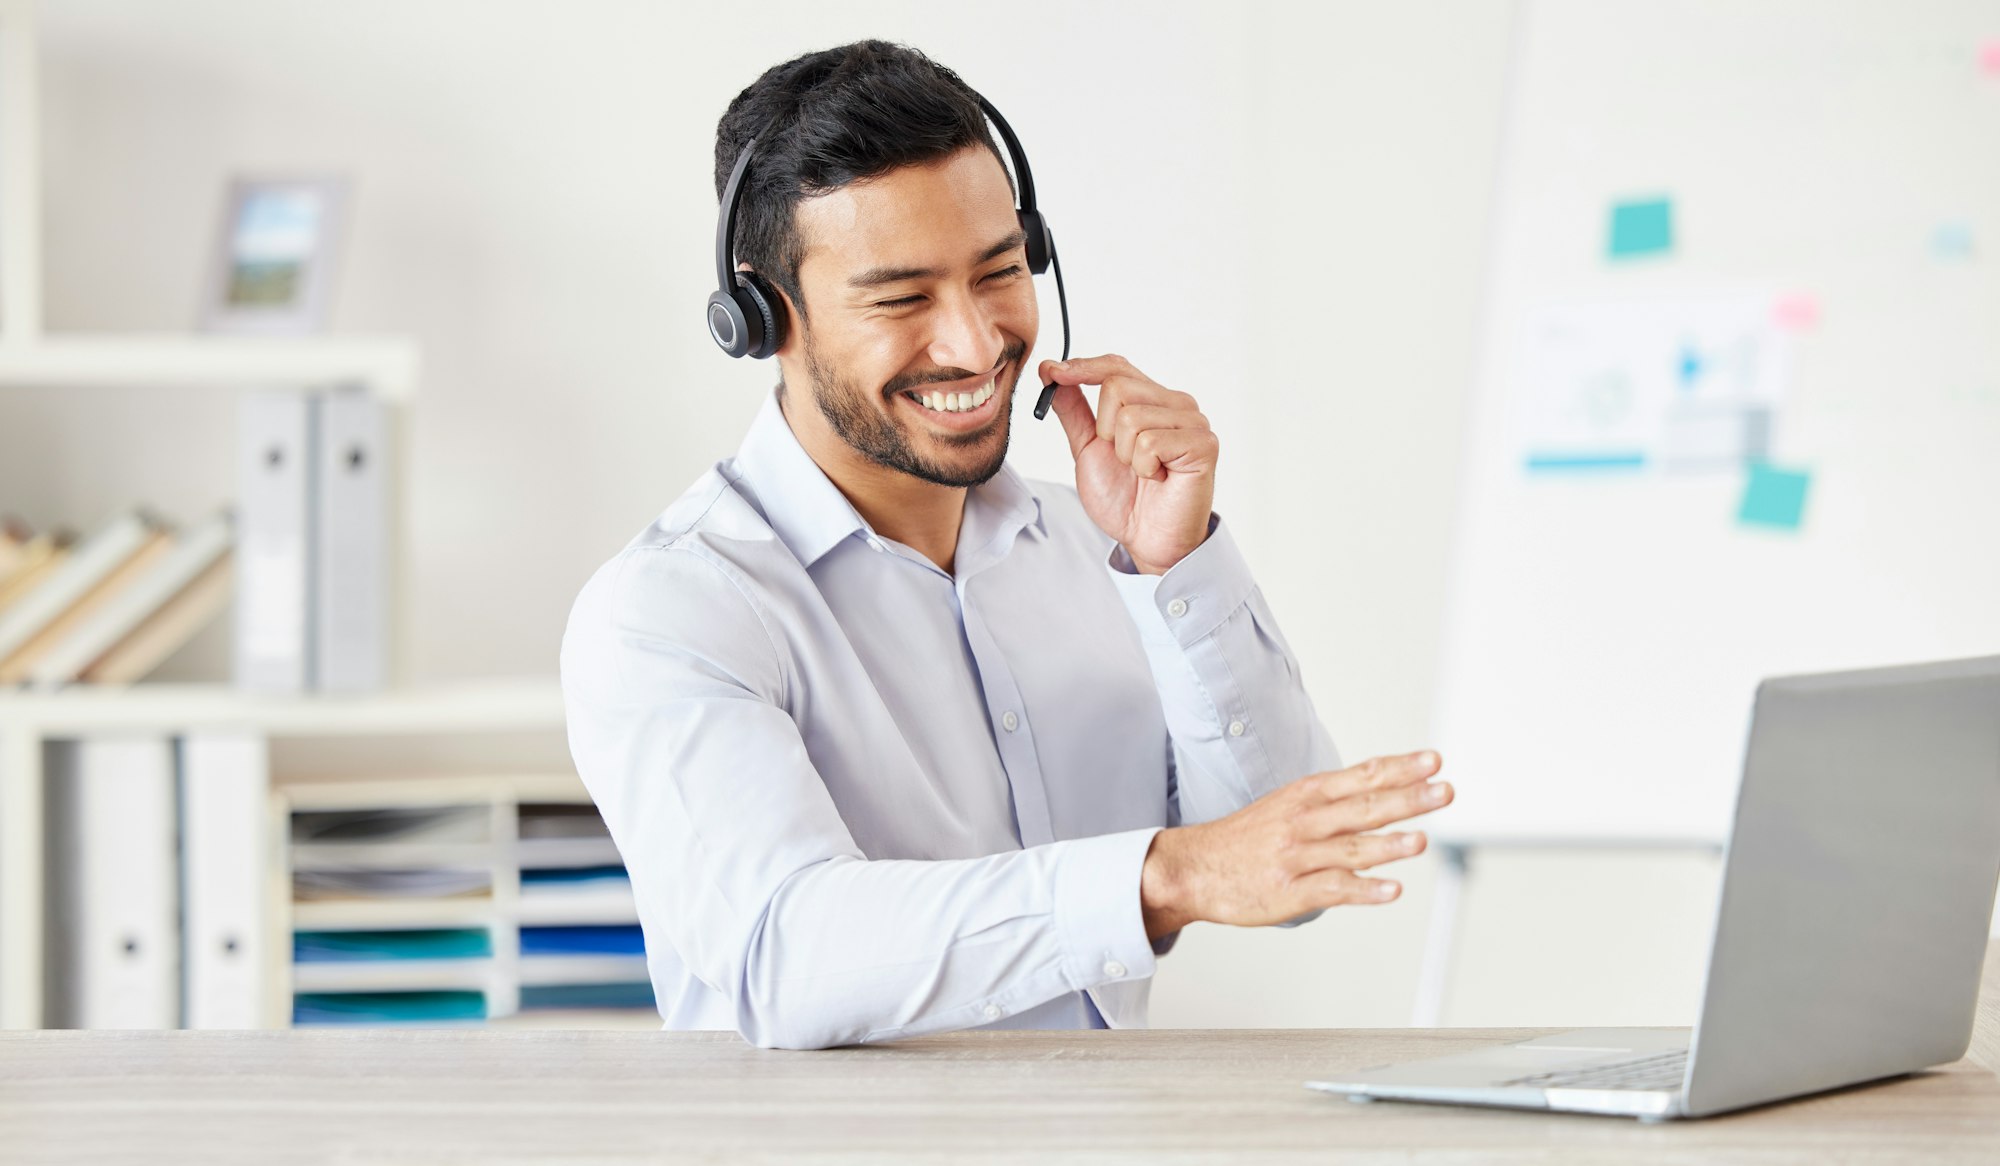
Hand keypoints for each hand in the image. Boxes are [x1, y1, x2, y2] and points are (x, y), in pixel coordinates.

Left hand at [1039, 354, 1217, 574]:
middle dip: (1105, 431)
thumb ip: (1074, 411)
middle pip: (1117, 386)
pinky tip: (1159, 479)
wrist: (1147, 539)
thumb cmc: (1124, 498)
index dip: (1082, 367)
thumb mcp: (1088, 448)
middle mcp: (1175, 403)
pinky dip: (1144, 467)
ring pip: (1131, 416)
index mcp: (1151, 400)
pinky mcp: (1203, 444)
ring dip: (1126, 455)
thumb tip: (1052, 371)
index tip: (1051, 373)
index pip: (1116, 366)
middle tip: (1124, 459)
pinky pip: (1150, 442)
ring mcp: (1193, 421)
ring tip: (1144, 472)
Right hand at [1138, 750, 1452, 937]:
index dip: (1400, 768)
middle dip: (1407, 799)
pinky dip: (1365, 890)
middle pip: (1363, 807)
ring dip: (1388, 845)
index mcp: (1306, 796)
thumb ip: (1333, 801)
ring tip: (1421, 841)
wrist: (1193, 868)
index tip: (1433, 761)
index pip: (1362, 776)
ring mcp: (1297, 857)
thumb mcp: (1287, 804)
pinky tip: (1391, 890)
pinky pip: (1333, 889)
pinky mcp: (1291, 891)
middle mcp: (1304, 822)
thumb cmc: (1244, 839)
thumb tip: (1383, 791)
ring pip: (1350, 848)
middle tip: (1444, 791)